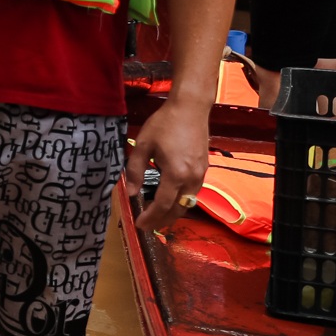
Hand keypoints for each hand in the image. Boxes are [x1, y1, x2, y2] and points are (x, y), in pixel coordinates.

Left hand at [123, 99, 209, 230]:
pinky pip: (193, 193)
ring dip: (173, 213)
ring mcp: (201, 174)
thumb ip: (135, 170)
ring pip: (188, 203)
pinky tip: (170, 200)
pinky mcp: (204, 169)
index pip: (162, 205)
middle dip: (162, 221)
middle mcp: (192, 178)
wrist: (190, 108)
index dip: (150, 217)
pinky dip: (181, 201)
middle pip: (178, 209)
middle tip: (147, 226)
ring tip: (157, 218)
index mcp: (175, 174)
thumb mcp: (143, 145)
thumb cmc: (164, 124)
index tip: (139, 225)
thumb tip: (131, 193)